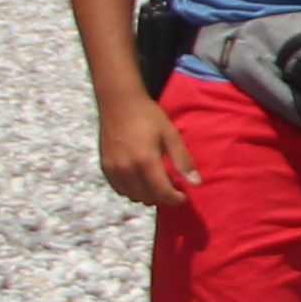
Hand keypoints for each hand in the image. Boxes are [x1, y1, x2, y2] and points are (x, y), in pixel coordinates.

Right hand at [98, 88, 200, 211]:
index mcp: (145, 161)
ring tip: (157, 183)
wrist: (118, 102)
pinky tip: (141, 180)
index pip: (161, 192)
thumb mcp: (171, 135)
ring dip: (147, 195)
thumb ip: (182, 160)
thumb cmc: (148, 116)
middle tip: (172, 186)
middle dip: (162, 196)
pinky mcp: (104, 166)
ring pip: (132, 196)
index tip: (183, 196)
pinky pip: (119, 189)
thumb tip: (196, 183)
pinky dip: (132, 190)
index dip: (174, 199)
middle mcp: (126, 169)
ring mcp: (113, 169)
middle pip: (147, 197)